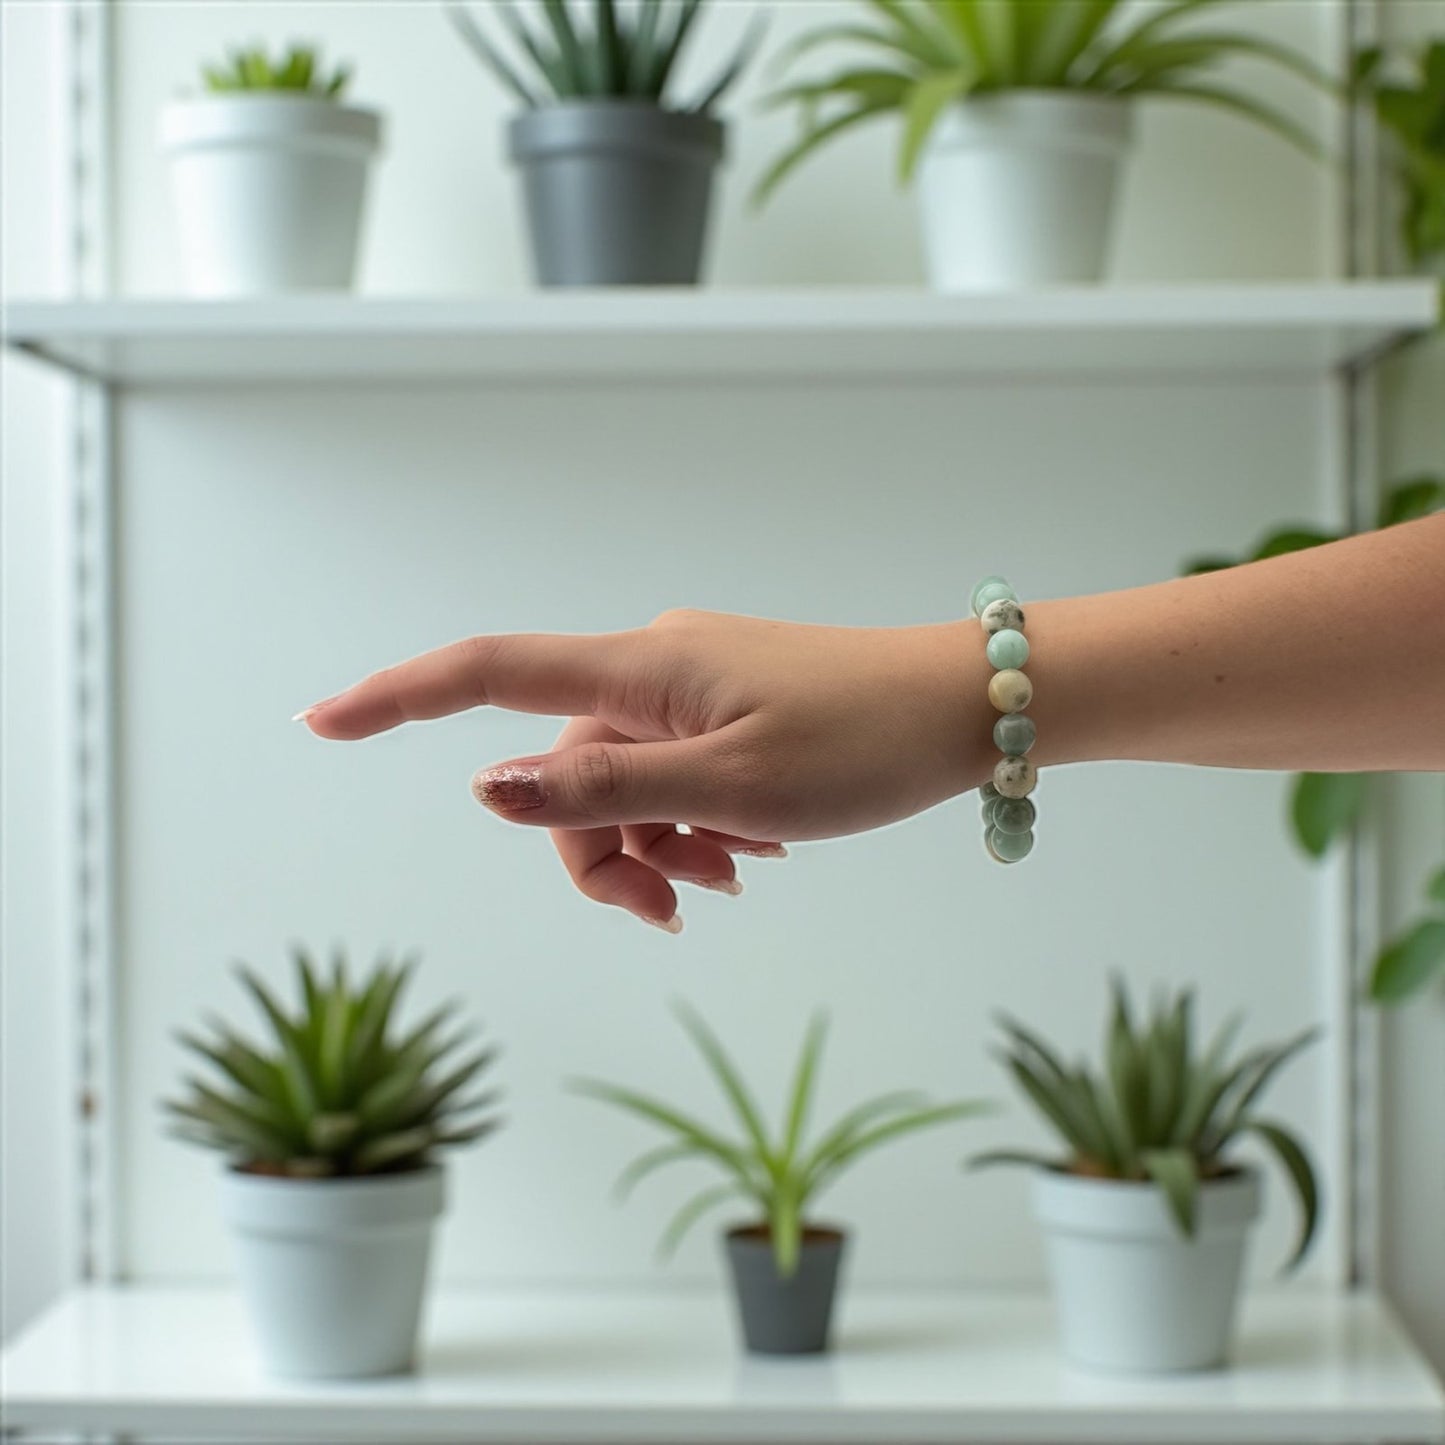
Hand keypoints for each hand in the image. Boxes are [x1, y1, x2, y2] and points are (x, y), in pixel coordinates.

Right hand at [299, 610, 987, 930]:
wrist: (964, 710)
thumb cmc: (862, 741)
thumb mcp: (733, 786)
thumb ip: (608, 790)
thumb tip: (489, 790)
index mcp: (641, 671)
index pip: (490, 673)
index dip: (398, 698)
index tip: (321, 721)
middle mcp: (652, 670)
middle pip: (562, 770)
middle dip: (598, 851)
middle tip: (680, 908)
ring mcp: (691, 691)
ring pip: (620, 785)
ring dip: (654, 847)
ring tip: (733, 878)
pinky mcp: (726, 713)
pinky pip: (671, 777)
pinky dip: (690, 828)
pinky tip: (748, 853)